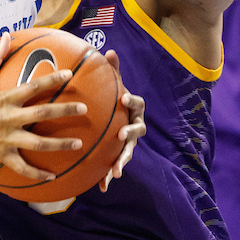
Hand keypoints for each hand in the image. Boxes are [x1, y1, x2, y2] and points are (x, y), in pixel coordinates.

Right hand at [0, 34, 87, 180]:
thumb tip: (5, 36)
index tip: (70, 75)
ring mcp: (5, 139)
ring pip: (37, 144)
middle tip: (84, 109)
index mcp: (3, 99)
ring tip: (78, 143)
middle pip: (42, 115)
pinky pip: (22, 167)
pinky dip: (37, 174)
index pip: (33, 87)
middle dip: (65, 111)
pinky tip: (52, 176)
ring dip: (59, 144)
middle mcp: (7, 119)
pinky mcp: (0, 155)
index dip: (52, 80)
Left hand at [99, 50, 143, 190]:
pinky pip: (115, 166)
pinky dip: (108, 177)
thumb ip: (112, 70)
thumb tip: (109, 51)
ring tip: (116, 172)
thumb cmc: (112, 100)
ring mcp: (128, 143)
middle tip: (121, 135)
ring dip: (122, 162)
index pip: (137, 103)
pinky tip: (101, 188)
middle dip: (130, 134)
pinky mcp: (119, 155)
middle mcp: (135, 126)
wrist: (115, 119)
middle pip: (138, 131)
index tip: (124, 98)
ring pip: (128, 153)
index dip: (132, 100)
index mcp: (133, 109)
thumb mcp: (113, 85)